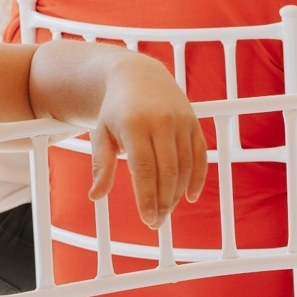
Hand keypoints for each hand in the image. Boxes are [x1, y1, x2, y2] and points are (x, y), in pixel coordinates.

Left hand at [90, 51, 206, 227]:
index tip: (148, 219)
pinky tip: (190, 196)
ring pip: (185, 166)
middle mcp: (162, 122)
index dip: (148, 197)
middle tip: (156, 221)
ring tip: (167, 210)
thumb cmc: (116, 109)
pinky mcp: (194, 122)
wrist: (138, 75)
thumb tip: (96, 196)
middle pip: (167, 171)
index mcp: (135, 124)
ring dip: (178, 193)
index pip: (144, 169)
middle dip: (164, 201)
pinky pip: (200, 155)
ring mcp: (181, 121)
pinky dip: (198, 178)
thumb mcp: (102, 134)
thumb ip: (101, 166)